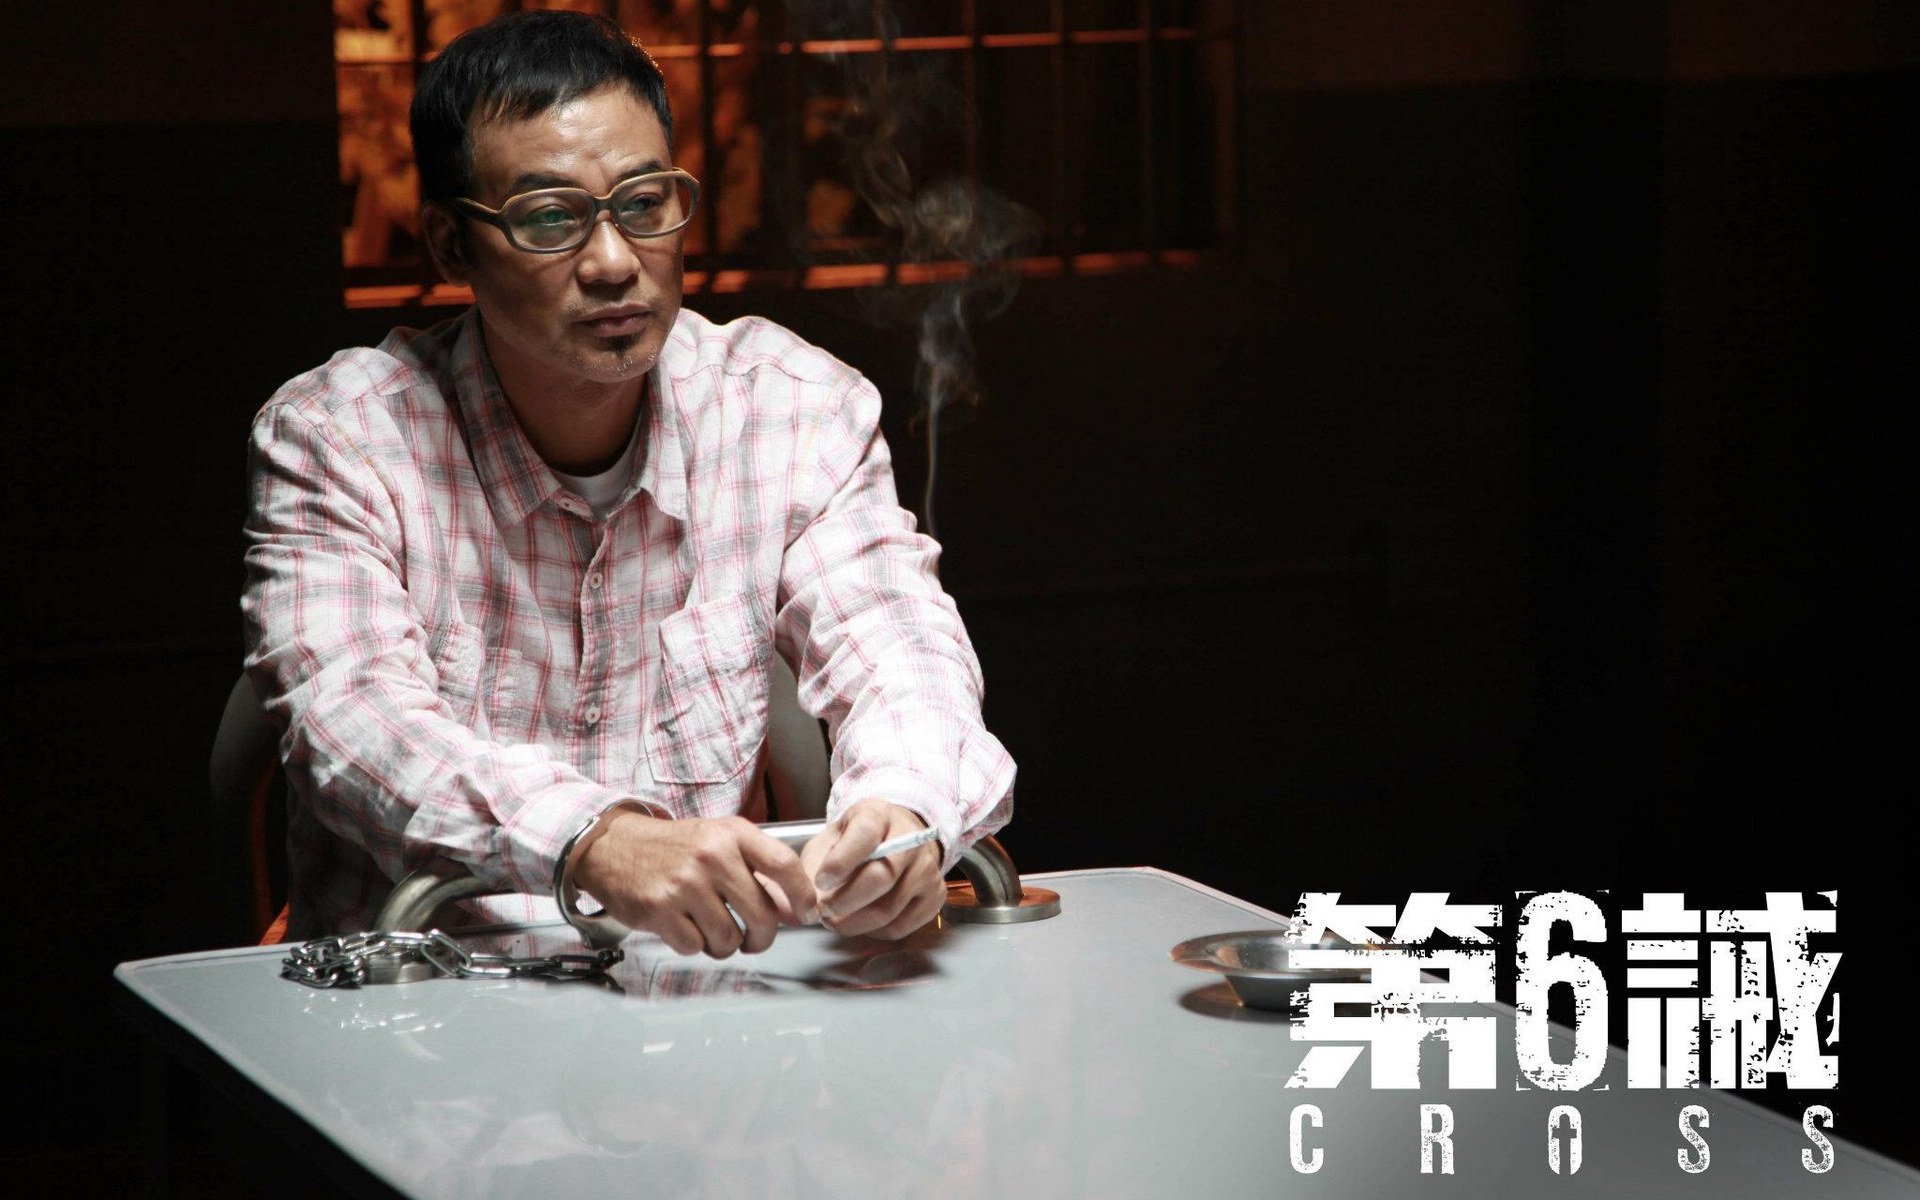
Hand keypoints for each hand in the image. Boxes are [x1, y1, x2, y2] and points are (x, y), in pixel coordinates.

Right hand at [573, 813, 818, 957]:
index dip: (803, 896)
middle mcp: (712, 856)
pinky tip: (685, 927)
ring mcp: (685, 884)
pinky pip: (695, 947)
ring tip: (711, 928)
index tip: (810, 914)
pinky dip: (694, 945)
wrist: (615, 846)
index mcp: (733, 834)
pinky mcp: (660, 909)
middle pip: (762, 914)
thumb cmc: (675, 847)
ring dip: (724, 945)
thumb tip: (794, 909)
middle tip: (755, 940)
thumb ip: (758, 868)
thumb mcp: (720, 841)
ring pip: (728, 939)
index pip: (784, 865)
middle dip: (763, 938)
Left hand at [800, 800, 945, 938]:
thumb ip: (813, 864)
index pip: (864, 836)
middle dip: (845, 901)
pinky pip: (902, 926)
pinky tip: (861, 923)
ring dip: (855, 923)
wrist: (898, 837)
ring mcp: (928, 869)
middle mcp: (911, 840)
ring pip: (890, 908)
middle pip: (881, 877)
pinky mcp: (935, 895)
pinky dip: (875, 932)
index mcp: (879, 816)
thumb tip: (801, 904)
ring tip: (835, 921)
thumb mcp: (831, 838)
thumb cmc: (856, 840)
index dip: (840, 863)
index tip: (820, 881)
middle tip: (824, 911)